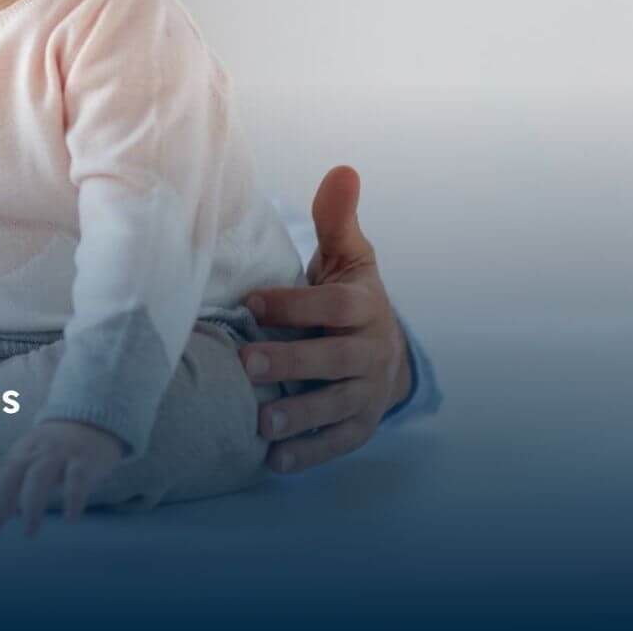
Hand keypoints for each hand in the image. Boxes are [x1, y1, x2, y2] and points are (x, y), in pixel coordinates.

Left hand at [0, 420, 125, 538]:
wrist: (93, 421)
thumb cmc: (56, 451)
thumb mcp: (31, 462)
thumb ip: (15, 486)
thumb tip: (2, 516)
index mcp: (19, 453)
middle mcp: (35, 452)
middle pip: (9, 474)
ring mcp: (59, 454)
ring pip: (38, 476)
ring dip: (30, 505)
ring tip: (29, 532)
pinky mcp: (84, 460)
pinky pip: (77, 477)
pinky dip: (72, 497)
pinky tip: (70, 518)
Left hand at [240, 165, 413, 473]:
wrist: (385, 346)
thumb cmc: (350, 295)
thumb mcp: (348, 255)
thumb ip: (336, 219)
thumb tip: (343, 169)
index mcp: (363, 307)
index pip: (334, 306)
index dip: (296, 305)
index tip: (251, 302)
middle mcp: (370, 352)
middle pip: (335, 360)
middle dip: (293, 362)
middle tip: (247, 363)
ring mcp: (368, 392)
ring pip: (338, 407)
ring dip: (300, 417)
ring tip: (260, 424)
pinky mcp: (360, 424)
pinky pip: (338, 443)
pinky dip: (309, 454)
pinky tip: (273, 461)